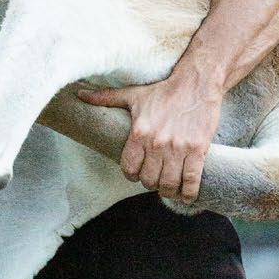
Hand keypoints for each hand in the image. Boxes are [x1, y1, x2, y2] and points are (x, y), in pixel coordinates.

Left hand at [76, 65, 222, 200]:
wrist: (196, 83)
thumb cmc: (163, 90)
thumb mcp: (133, 94)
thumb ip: (106, 97)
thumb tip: (80, 94)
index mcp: (139, 133)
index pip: (129, 168)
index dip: (131, 174)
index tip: (137, 173)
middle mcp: (157, 144)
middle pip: (148, 180)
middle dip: (149, 183)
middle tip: (154, 178)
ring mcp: (178, 148)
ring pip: (168, 184)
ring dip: (166, 190)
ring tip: (168, 187)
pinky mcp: (198, 150)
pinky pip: (191, 181)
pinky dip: (188, 193)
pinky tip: (186, 195)